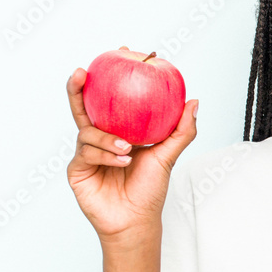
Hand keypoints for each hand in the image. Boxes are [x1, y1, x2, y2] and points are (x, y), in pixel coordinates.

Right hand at [66, 46, 198, 238]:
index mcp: (117, 131)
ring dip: (108, 138)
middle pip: (83, 107)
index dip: (109, 76)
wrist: (136, 221)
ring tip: (128, 148)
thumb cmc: (151, 189)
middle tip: (81, 72)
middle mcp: (99, 139)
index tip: (119, 51)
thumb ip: (181, 129)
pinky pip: (87, 153)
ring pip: (88, 132)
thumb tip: (194, 100)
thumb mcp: (169, 155)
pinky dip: (106, 155)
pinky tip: (122, 160)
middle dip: (77, 88)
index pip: (109, 100)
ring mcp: (85, 153)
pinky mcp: (77, 169)